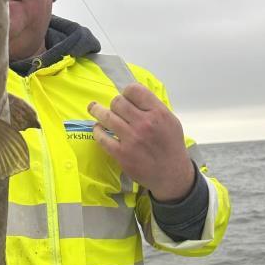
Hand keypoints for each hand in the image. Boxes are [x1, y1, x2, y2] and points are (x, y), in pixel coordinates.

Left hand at [88, 83, 194, 201]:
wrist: (171, 173)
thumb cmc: (171, 146)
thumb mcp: (170, 121)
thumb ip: (153, 108)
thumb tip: (133, 97)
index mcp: (158, 113)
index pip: (134, 90)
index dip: (127, 92)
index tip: (125, 97)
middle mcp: (144, 123)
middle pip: (118, 102)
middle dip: (114, 103)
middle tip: (113, 107)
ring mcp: (131, 139)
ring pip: (107, 117)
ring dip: (97, 111)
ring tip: (93, 108)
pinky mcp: (121, 154)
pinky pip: (102, 138)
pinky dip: (97, 131)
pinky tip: (98, 129)